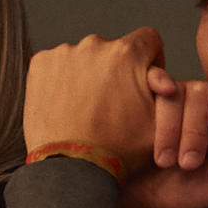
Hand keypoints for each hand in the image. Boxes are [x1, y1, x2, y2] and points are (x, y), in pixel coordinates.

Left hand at [23, 27, 164, 174]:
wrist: (72, 168)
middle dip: (115, 71)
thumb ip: (167, 89)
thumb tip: (163, 76)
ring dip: (87, 75)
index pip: (148, 39)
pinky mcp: (40, 64)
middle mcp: (94, 44)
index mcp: (127, 53)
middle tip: (112, 104)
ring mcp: (64, 53)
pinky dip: (62, 80)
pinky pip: (57, 65)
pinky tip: (67, 106)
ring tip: (86, 109)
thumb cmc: (118, 149)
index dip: (150, 60)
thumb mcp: (160, 120)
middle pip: (113, 50)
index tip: (142, 80)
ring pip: (84, 58)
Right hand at [119, 70, 207, 207]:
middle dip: (196, 128)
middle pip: (204, 91)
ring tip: (165, 162)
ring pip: (177, 91)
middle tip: (189, 163)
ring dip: (172, 125)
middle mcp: (198, 104)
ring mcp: (170, 101)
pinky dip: (157, 80)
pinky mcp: (143, 101)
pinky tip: (162, 91)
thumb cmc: (185, 198)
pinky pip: (152, 78)